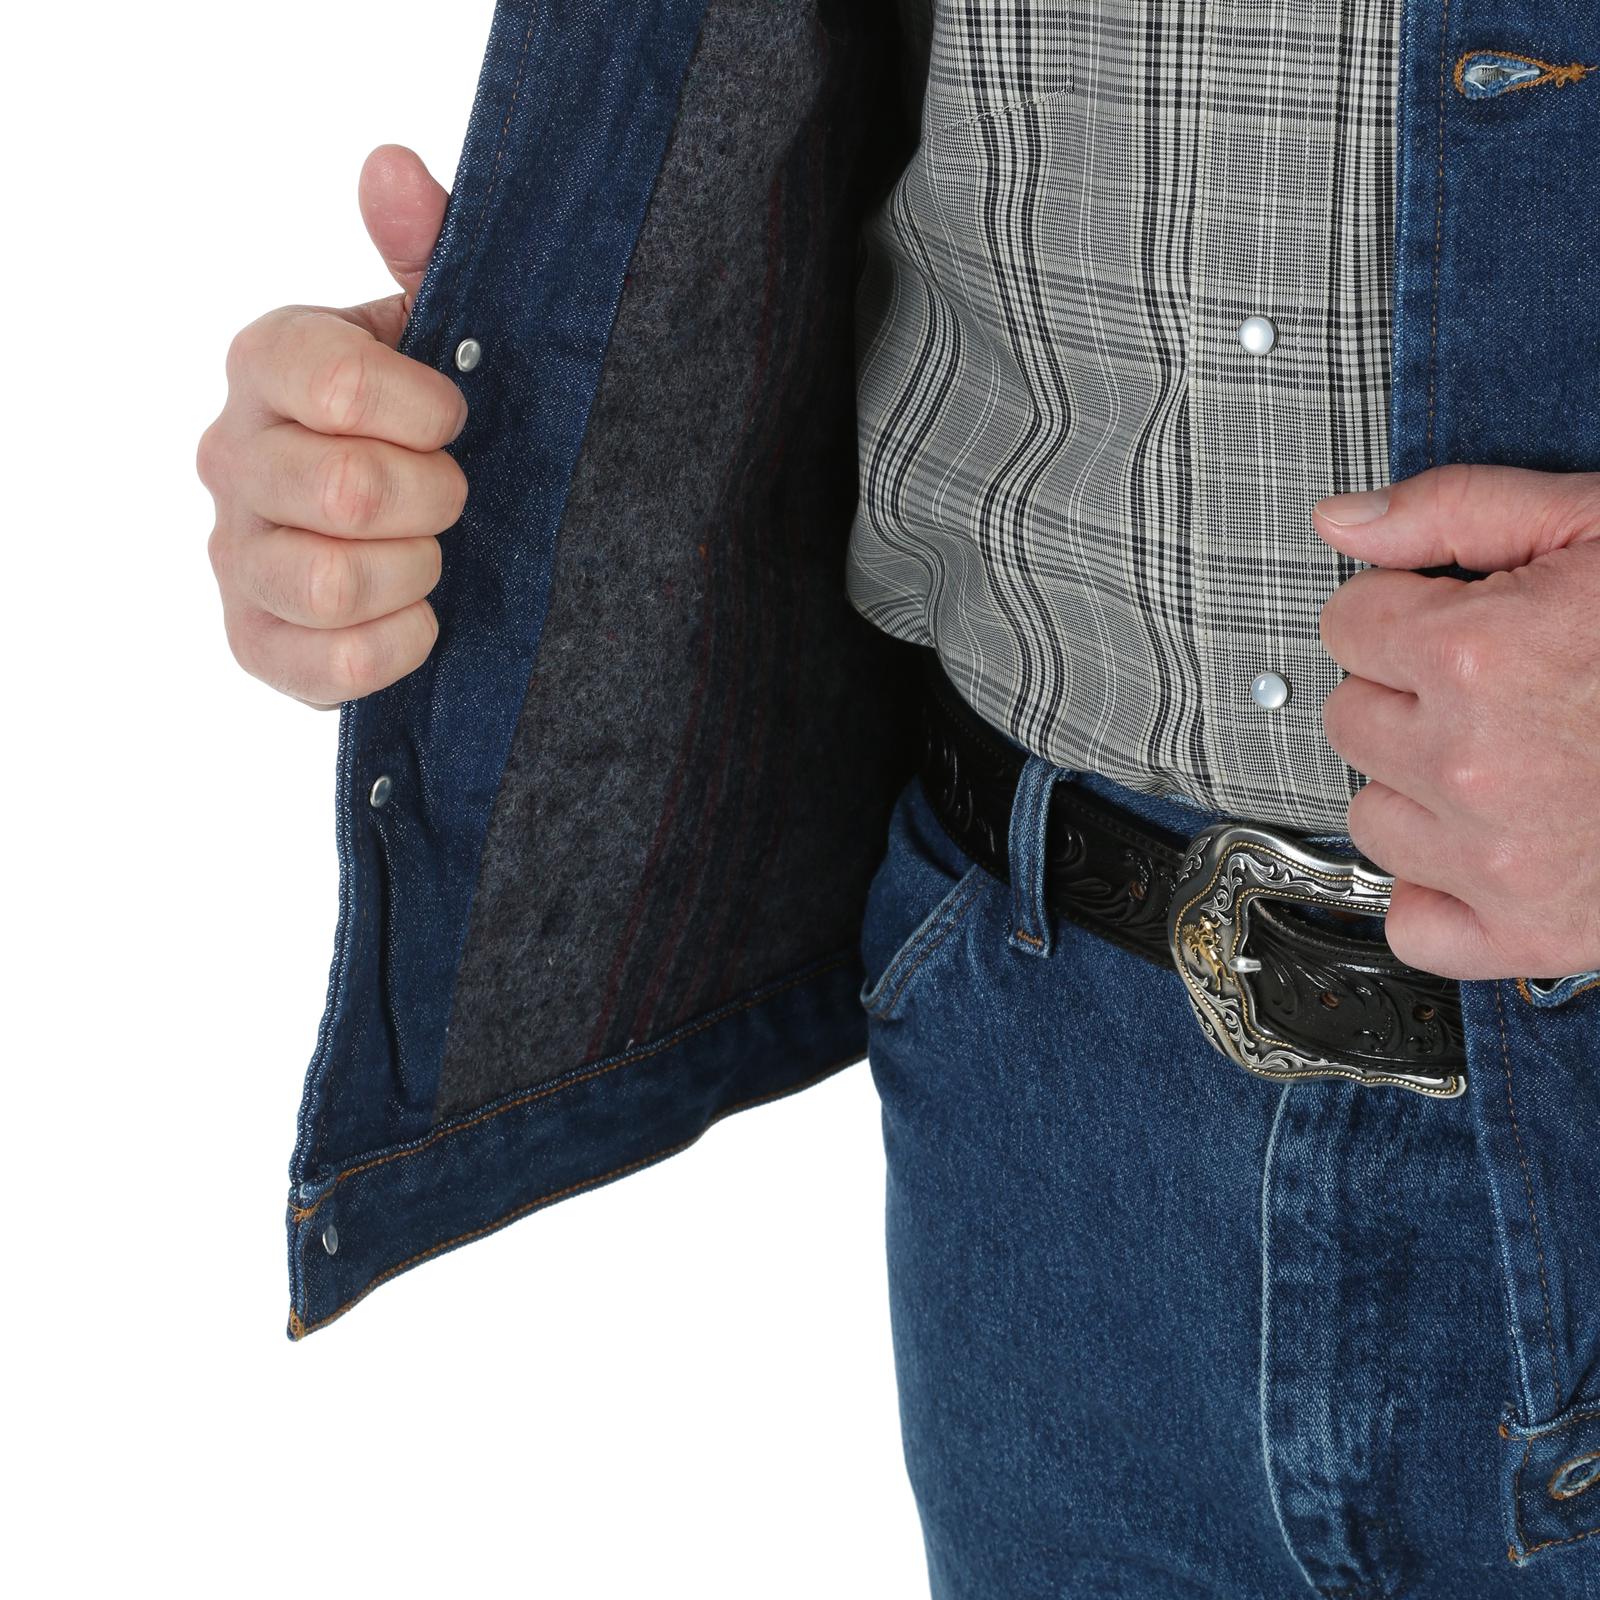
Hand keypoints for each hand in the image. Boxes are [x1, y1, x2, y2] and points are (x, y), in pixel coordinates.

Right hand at [198, 146, 464, 706]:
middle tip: (458, 495)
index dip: (418, 406)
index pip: (326, 374)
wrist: (428, 536)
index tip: (457, 417)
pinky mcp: (256, 643)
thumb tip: (392, 166)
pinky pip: (334, 665)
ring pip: (332, 582)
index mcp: (270, 363)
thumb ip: (424, 247)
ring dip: (417, 571)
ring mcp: (235, 556)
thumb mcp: (445, 329)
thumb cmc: (433, 424)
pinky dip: (401, 644)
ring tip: (433, 554)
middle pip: (344, 489)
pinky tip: (420, 616)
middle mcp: (231, 455)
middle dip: (436, 497)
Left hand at [1313, 465, 1599, 980]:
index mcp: (1478, 656)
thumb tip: (1343, 522)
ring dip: (1419, 788)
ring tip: (1507, 760)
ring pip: (1371, 815)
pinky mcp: (1529, 932)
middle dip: (1407, 694)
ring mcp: (1497, 860)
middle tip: (1491, 686)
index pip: (1346, 624)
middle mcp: (1472, 764)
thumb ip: (1455, 510)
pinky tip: (1488, 845)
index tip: (1448, 618)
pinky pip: (1413, 923)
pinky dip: (1439, 890)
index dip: (1402, 610)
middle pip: (1351, 718)